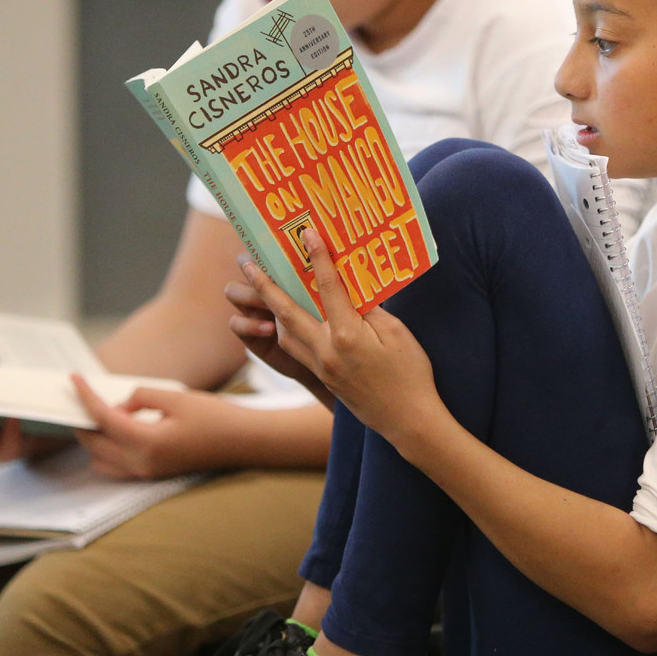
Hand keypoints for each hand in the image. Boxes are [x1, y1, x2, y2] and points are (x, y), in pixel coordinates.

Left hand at [72, 376, 253, 478]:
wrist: (243, 441)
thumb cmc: (215, 417)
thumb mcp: (177, 397)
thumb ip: (142, 396)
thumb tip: (122, 405)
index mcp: (148, 442)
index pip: (103, 418)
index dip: (85, 396)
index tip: (73, 379)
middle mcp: (142, 463)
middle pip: (93, 443)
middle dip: (82, 418)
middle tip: (80, 394)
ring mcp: (146, 472)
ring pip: (100, 459)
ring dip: (93, 436)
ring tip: (100, 411)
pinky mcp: (152, 473)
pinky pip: (114, 465)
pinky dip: (106, 448)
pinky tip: (117, 428)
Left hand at [238, 228, 445, 449]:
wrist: (408, 421)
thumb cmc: (410, 375)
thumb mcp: (397, 334)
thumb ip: (371, 310)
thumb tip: (351, 291)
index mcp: (347, 335)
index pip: (327, 288)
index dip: (317, 258)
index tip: (307, 234)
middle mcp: (326, 351)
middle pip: (286, 312)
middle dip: (264, 285)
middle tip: (245, 262)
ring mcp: (322, 367)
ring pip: (285, 334)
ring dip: (271, 310)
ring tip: (263, 288)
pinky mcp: (324, 378)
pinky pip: (296, 350)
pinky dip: (288, 331)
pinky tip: (287, 321)